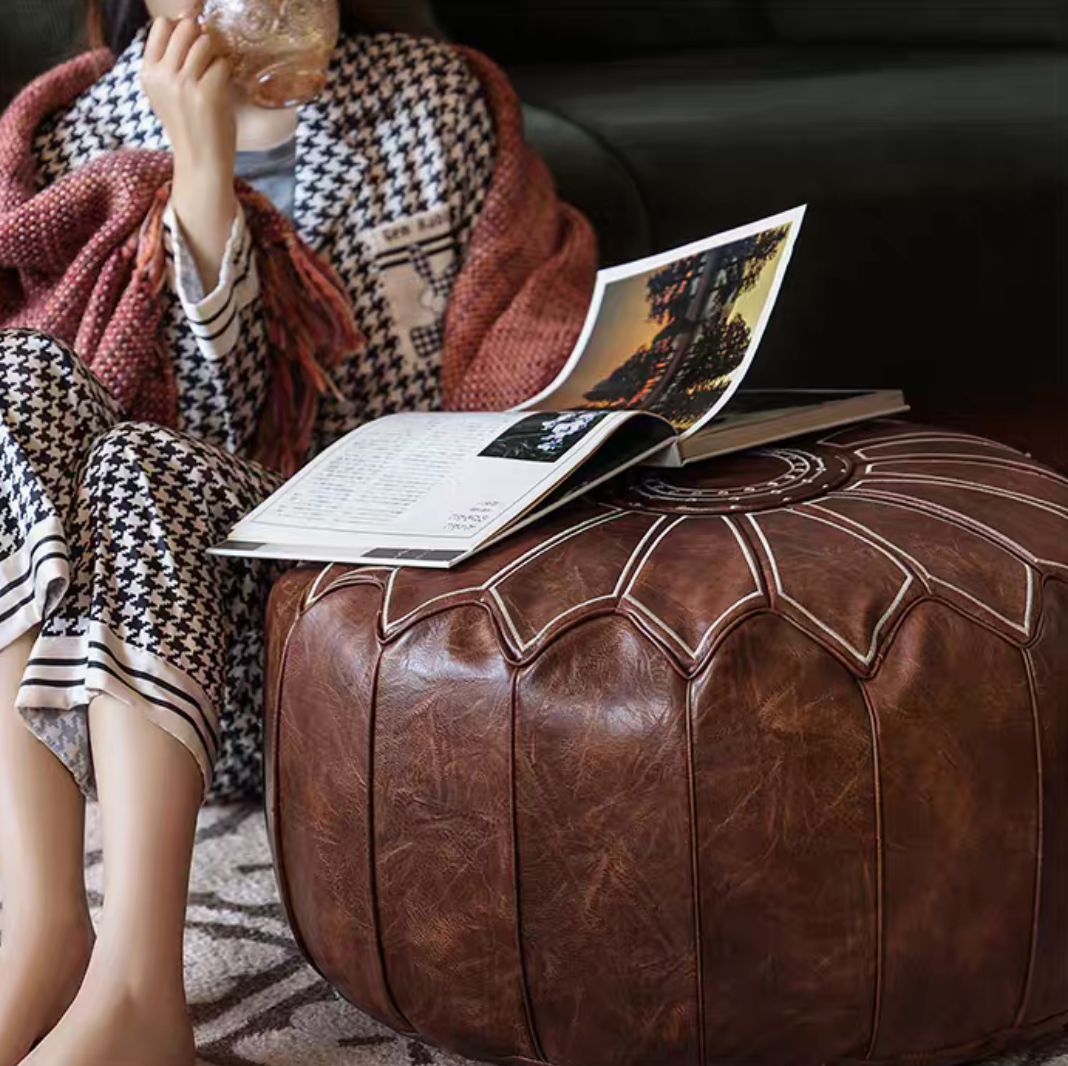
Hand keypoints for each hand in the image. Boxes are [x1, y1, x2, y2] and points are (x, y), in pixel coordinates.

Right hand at [141, 15, 236, 291]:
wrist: (201, 166)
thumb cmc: (192, 129)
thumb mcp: (170, 93)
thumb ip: (173, 62)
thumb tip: (191, 21)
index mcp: (148, 73)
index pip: (162, 26)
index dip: (182, 28)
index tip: (195, 43)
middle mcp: (162, 75)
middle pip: (185, 28)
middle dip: (203, 37)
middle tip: (212, 59)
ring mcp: (182, 83)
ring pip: (205, 41)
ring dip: (218, 54)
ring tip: (219, 74)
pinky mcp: (205, 94)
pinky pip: (223, 63)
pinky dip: (229, 71)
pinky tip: (227, 87)